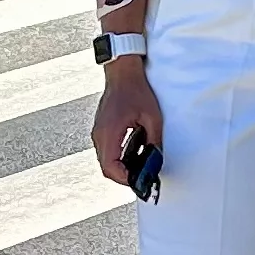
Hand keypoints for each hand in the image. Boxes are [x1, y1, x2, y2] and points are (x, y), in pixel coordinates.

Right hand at [91, 55, 162, 189]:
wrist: (122, 73)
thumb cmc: (136, 91)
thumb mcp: (152, 118)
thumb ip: (154, 142)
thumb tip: (156, 161)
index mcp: (110, 133)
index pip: (110, 167)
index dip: (124, 178)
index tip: (139, 181)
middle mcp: (100, 135)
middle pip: (106, 168)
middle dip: (124, 176)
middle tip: (141, 178)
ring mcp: (98, 132)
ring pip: (105, 161)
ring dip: (120, 168)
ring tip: (139, 167)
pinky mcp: (101, 130)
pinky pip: (106, 151)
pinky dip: (118, 158)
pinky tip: (134, 154)